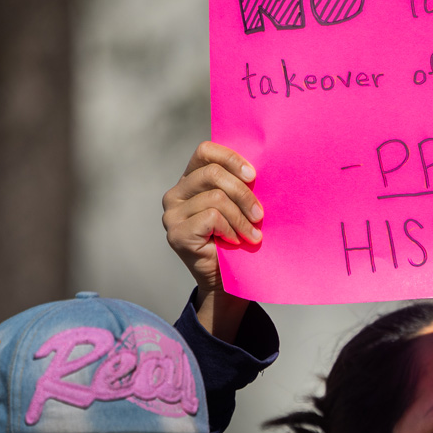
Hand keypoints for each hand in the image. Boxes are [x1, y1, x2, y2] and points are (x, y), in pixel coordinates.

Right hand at [161, 141, 260, 340]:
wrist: (228, 281)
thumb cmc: (238, 240)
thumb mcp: (239, 206)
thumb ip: (239, 185)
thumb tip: (260, 168)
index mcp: (190, 180)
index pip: (205, 151)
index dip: (231, 158)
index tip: (254, 176)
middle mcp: (175, 194)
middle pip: (213, 174)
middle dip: (244, 193)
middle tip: (260, 215)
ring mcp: (172, 214)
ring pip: (216, 198)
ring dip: (242, 218)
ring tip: (253, 234)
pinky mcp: (176, 233)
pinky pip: (212, 217)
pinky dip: (231, 229)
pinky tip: (236, 241)